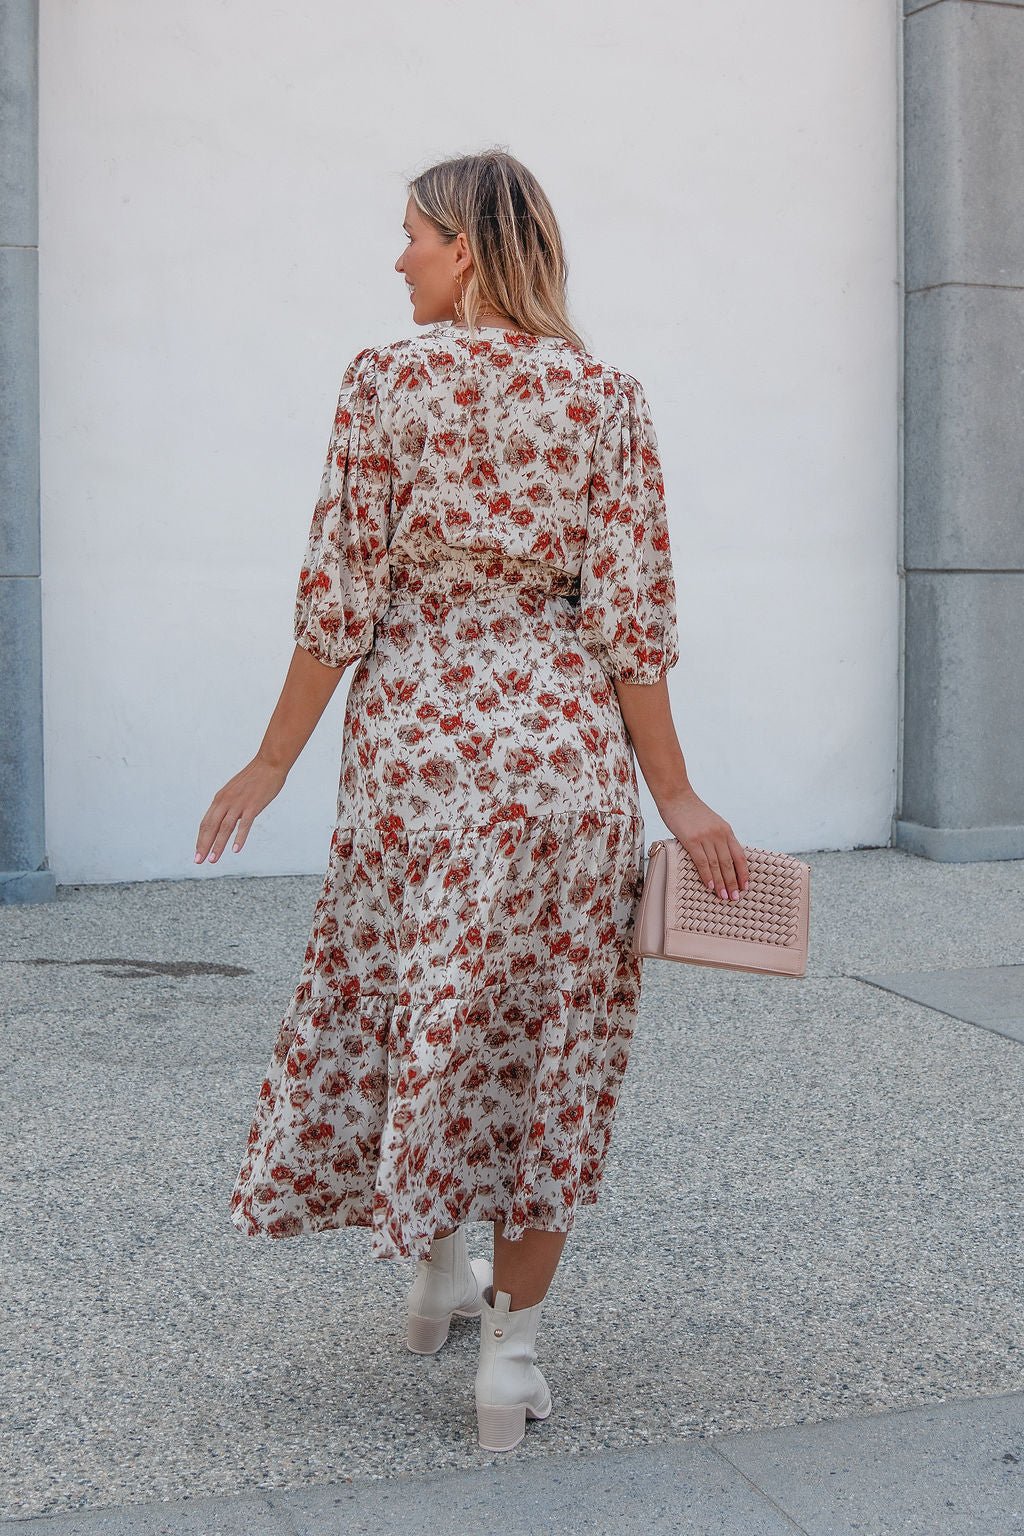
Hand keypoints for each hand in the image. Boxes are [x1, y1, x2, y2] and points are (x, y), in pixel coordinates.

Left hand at [195, 754, 287, 863]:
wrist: (269, 764)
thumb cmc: (254, 778)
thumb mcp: (235, 791)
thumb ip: (228, 805)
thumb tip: (223, 820)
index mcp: (220, 799)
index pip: (206, 823)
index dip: (200, 839)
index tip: (198, 853)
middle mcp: (225, 801)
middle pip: (211, 827)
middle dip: (204, 845)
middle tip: (198, 861)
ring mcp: (239, 804)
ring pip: (224, 828)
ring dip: (218, 845)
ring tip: (213, 860)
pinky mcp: (252, 806)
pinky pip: (244, 824)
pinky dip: (239, 838)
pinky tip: (236, 850)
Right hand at [658, 787, 748, 901]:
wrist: (676, 795)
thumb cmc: (690, 811)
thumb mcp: (711, 822)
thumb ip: (717, 837)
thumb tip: (721, 857)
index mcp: (726, 830)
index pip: (740, 855)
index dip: (743, 872)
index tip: (745, 886)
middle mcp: (719, 834)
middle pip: (729, 863)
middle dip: (733, 882)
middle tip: (735, 897)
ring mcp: (706, 837)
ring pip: (717, 864)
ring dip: (721, 882)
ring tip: (724, 896)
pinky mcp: (691, 840)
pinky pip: (702, 861)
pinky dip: (707, 875)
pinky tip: (709, 885)